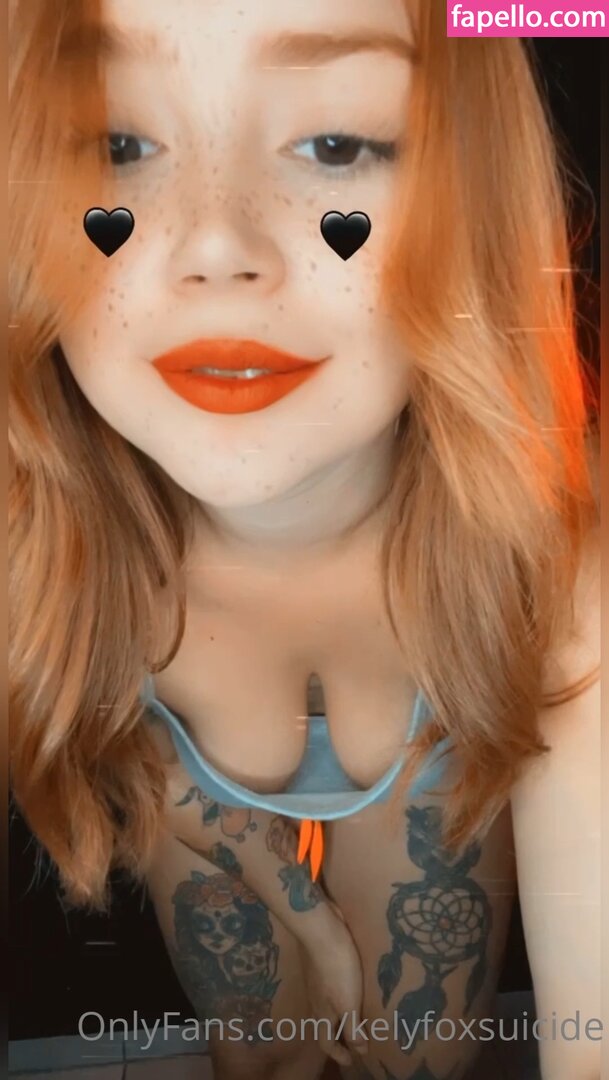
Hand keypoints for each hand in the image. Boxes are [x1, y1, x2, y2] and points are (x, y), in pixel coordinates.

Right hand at [299, 909, 367, 1066]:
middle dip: (340, 1036)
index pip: (326, 1043)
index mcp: (322, 1014)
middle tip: (357, 1040)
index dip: (339, 1054)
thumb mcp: (347, 1003)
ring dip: (342, 1015)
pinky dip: (341, 996)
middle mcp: (317, 1000)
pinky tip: (353, 986)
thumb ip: (352, 1027)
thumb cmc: (337, 970)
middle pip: (325, 1026)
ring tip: (359, 1014)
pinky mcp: (321, 965)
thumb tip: (359, 1051)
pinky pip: (331, 989)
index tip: (352, 1060)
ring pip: (328, 1006)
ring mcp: (317, 981)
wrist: (321, 930)